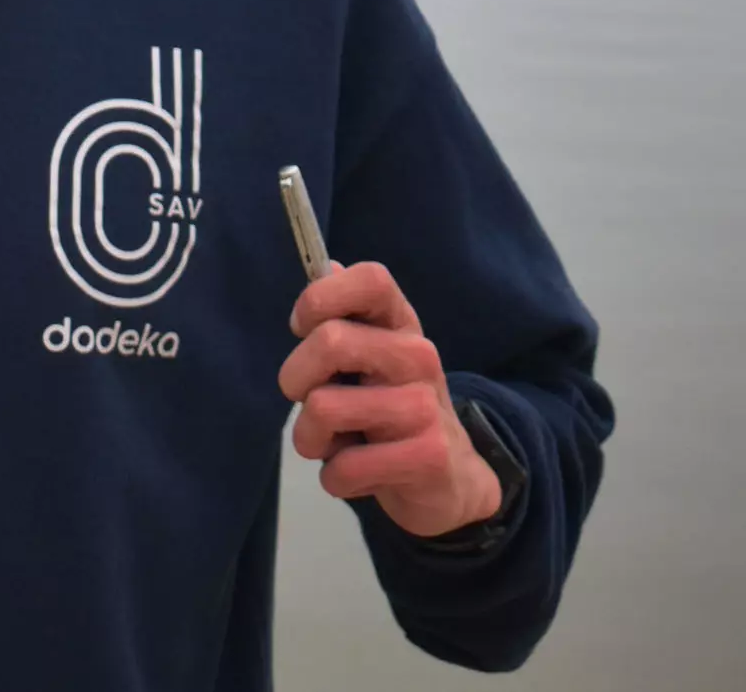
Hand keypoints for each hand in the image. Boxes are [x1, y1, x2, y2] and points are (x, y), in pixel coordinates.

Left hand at [278, 260, 502, 538]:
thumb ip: (342, 316)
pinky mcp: (428, 456)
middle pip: (330, 341)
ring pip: (324, 407)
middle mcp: (418, 355)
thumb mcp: (369, 357)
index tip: (301, 327)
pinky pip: (344, 467)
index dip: (322, 297)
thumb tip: (325, 266)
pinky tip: (354, 474)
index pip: (371, 278)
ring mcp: (425, 406)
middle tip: (304, 399)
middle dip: (295, 377)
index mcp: (399, 323)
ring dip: (309, 436)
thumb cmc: (390, 408)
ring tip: (332, 443)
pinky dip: (334, 477)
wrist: (450, 479)